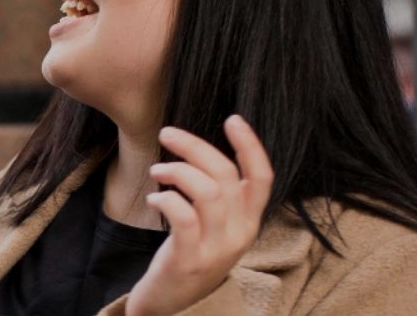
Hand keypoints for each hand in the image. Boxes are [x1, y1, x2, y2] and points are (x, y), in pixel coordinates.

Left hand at [125, 115, 273, 315]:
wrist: (172, 306)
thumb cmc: (190, 255)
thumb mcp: (215, 228)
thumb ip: (219, 196)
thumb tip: (201, 152)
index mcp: (249, 223)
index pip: (262, 178)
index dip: (251, 146)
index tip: (233, 119)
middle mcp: (239, 235)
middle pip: (226, 176)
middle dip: (195, 147)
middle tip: (168, 134)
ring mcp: (216, 250)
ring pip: (207, 193)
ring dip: (178, 171)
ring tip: (157, 169)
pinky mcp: (189, 261)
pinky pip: (183, 218)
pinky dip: (167, 199)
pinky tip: (153, 198)